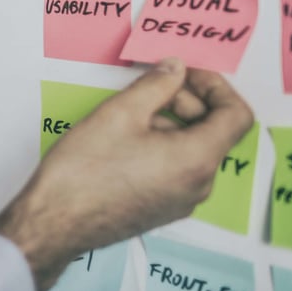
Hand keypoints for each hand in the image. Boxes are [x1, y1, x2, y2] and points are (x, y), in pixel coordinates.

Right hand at [0, 58, 253, 290]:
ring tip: (129, 114)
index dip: (216, 86)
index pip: (237, 116)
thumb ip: (156, 84)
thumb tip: (176, 68)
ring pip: (193, 149)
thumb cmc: (84, 170)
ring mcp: (182, 201)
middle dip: (187, 101)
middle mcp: (199, 185)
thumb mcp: (120, 113)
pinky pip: (178, 168)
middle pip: (214, 131)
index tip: (186, 73)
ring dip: (171, 122)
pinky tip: (125, 138)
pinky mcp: (163, 208)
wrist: (55, 222)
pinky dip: (163, 144)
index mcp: (197, 160)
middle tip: (149, 87)